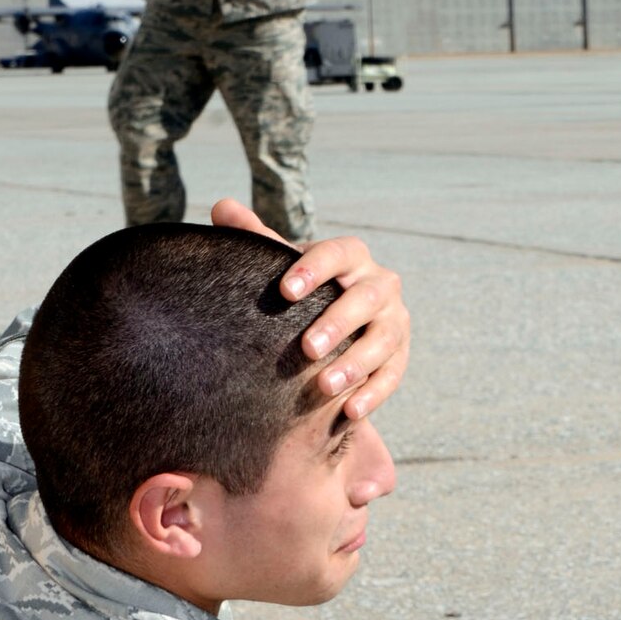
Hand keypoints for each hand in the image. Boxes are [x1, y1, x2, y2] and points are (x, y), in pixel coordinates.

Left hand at [209, 199, 409, 418]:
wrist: (333, 325)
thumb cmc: (302, 292)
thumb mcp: (281, 266)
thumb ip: (255, 238)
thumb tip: (220, 207)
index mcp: (351, 257)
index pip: (338, 254)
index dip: (313, 270)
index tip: (285, 292)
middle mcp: (380, 285)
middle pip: (366, 299)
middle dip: (338, 324)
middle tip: (306, 349)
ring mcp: (395, 321)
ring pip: (383, 340)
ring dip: (356, 364)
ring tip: (324, 386)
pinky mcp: (400, 356)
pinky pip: (392, 375)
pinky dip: (373, 394)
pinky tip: (349, 412)